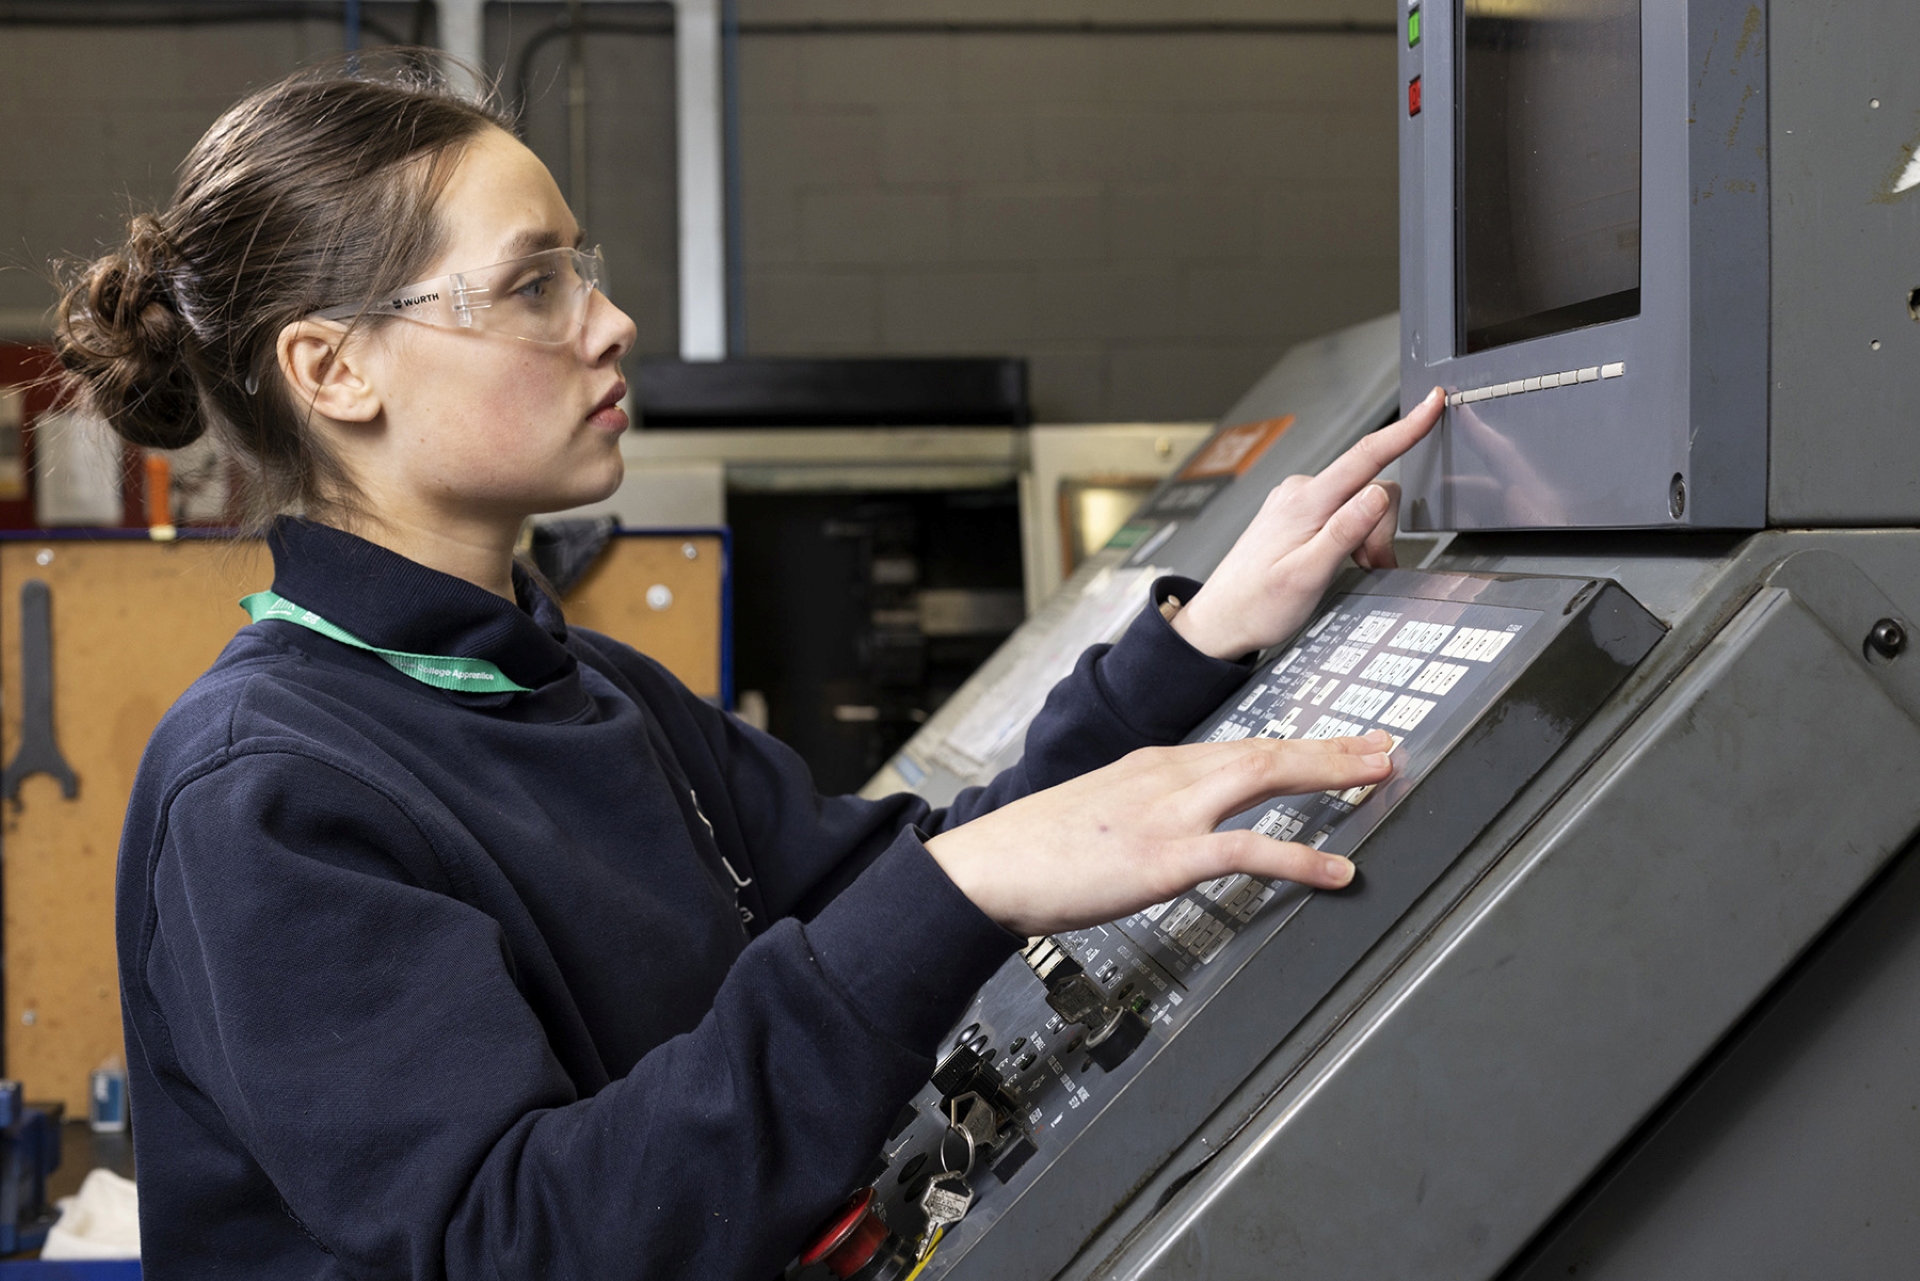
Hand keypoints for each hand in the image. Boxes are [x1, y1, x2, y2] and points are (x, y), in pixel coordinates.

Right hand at [925, 731, 1394, 936]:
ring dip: (1329, 775)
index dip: (1296, 747)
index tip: (1337, 745)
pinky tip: (1337, 872)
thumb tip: (1174, 832)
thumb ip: (1144, 814)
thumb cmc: (1035, 849)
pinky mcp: (1166, 856)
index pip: (1240, 748)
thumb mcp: (1099, 814)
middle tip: (1385, 747)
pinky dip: (1299, 858)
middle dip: (1331, 748)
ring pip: (1265, 778)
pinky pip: (1248, 852)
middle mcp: (1168, 775)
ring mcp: (1169, 812)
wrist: (988, 866)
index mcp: (1153, 766)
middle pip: (1265, 750)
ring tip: (1379, 777)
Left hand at [1170, 387, 1444, 660]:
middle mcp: (1300, 491)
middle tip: (1368, 563)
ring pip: (1359, 502)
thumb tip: (1377, 494)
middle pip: (1371, 486)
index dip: (1406, 428)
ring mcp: (1297, 500)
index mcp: (1305, 502)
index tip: (1432, 403)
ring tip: (1350, 567)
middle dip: (1382, 526)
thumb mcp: (1307, 576)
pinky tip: (1339, 560)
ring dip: (1367, 535)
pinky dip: (1352, 535)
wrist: (1221, 620)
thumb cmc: (1256, 605)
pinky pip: (1342, 511)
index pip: (1366, 455)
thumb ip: (1344, 532)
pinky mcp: (1296, 512)